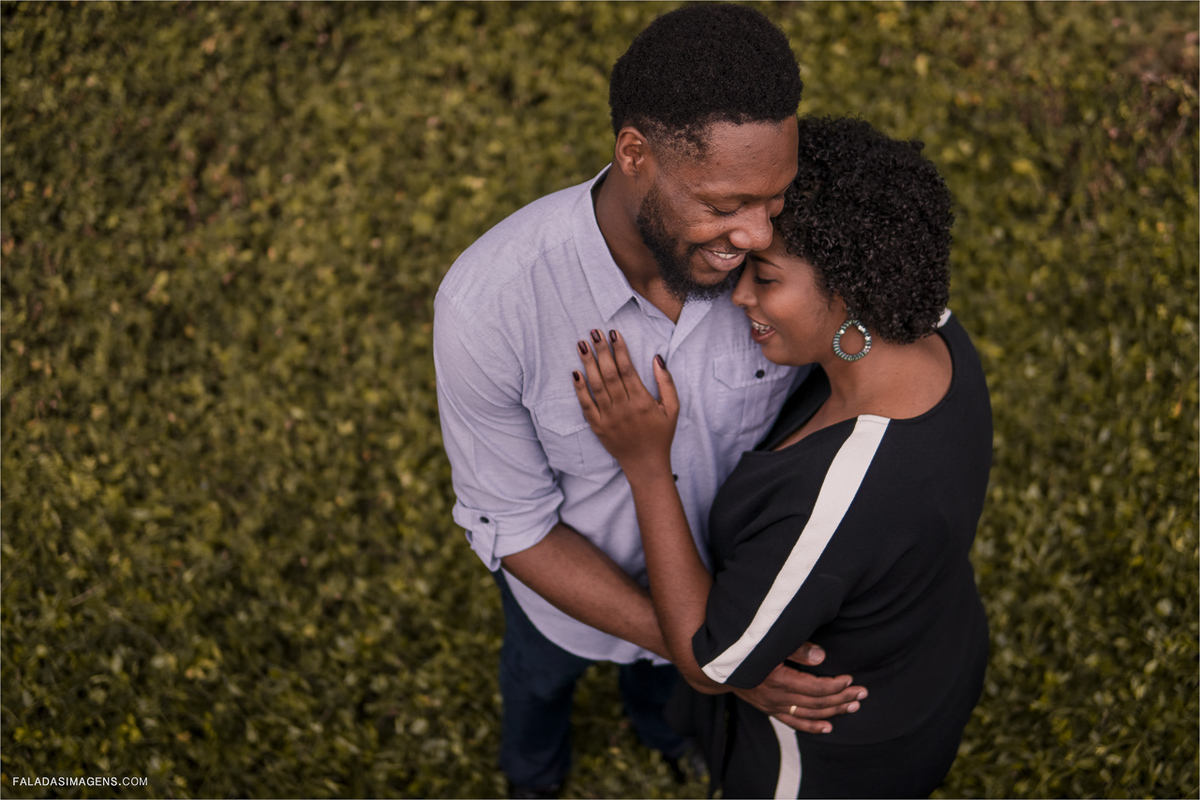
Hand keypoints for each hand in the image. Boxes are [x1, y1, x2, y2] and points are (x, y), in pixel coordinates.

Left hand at [573, 329, 677, 476]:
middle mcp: (624, 408)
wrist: (646, 464)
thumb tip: (657, 358)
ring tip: (581, 345)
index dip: (619, 349)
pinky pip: (586, 405)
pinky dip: (579, 389)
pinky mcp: (598, 427)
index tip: (612, 333)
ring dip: (587, 364)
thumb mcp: (673, 409)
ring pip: (596, 386)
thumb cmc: (661, 434)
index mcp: (642, 401)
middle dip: (601, 351)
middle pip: (609, 373)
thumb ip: (666, 383)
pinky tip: (575, 372)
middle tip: (593, 332)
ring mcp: (609, 418)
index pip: (627, 369)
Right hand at [732, 642, 867, 733]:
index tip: (850, 678)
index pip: (814, 688)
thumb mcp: (769, 643)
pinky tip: (829, 727)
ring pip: (809, 713)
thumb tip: (822, 656)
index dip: (834, 685)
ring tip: (854, 705)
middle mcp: (777, 697)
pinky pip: (794, 722)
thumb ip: (796, 649)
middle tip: (862, 693)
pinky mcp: (770, 710)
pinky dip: (812, 726)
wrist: (718, 667)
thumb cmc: (746, 649)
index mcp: (778, 680)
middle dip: (842, 697)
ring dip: (834, 711)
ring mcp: (773, 706)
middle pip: (816, 702)